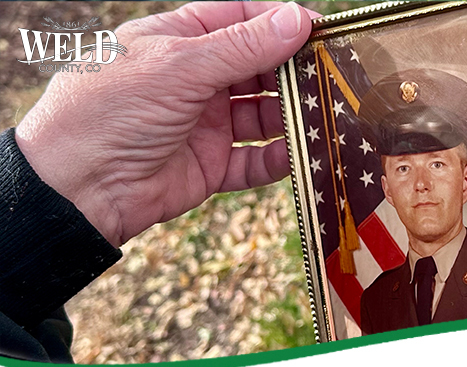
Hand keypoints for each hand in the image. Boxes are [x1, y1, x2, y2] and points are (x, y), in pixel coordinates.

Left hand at [15, 2, 313, 246]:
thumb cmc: (111, 110)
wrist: (76, 189)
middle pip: (258, 67)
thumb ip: (243, 46)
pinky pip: (255, 159)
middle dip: (293, 71)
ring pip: (263, 114)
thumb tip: (296, 19)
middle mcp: (193, 79)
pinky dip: (279, 158)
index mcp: (178, 39)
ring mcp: (204, 123)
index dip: (279, 22)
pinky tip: (300, 154)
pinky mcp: (210, 165)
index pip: (239, 19)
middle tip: (332, 76)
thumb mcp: (179, 66)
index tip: (319, 30)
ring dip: (292, 115)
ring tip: (323, 116)